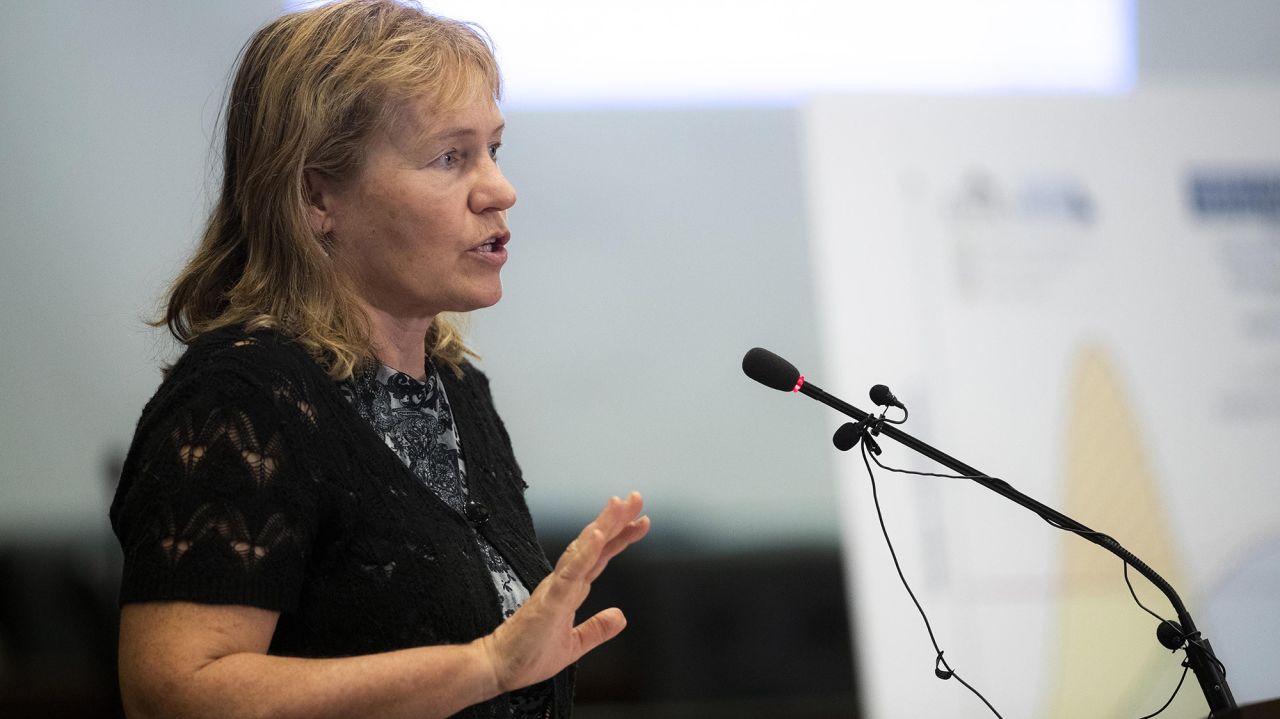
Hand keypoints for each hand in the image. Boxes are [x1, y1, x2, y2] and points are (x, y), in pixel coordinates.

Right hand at [477, 492, 649, 692]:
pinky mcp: (549, 600)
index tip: (641, 521)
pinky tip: (599, 535)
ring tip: (619, 505)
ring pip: (582, 550)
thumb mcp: (573, 645)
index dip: (619, 538)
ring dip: (601, 526)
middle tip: (636, 497)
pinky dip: (585, 552)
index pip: (599, 557)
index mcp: (570, 589)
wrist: (498, 668)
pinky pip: (570, 572)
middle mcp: (562, 582)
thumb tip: (621, 616)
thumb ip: (596, 629)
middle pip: (593, 544)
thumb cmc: (528, 655)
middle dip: (616, 520)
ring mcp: (555, 588)